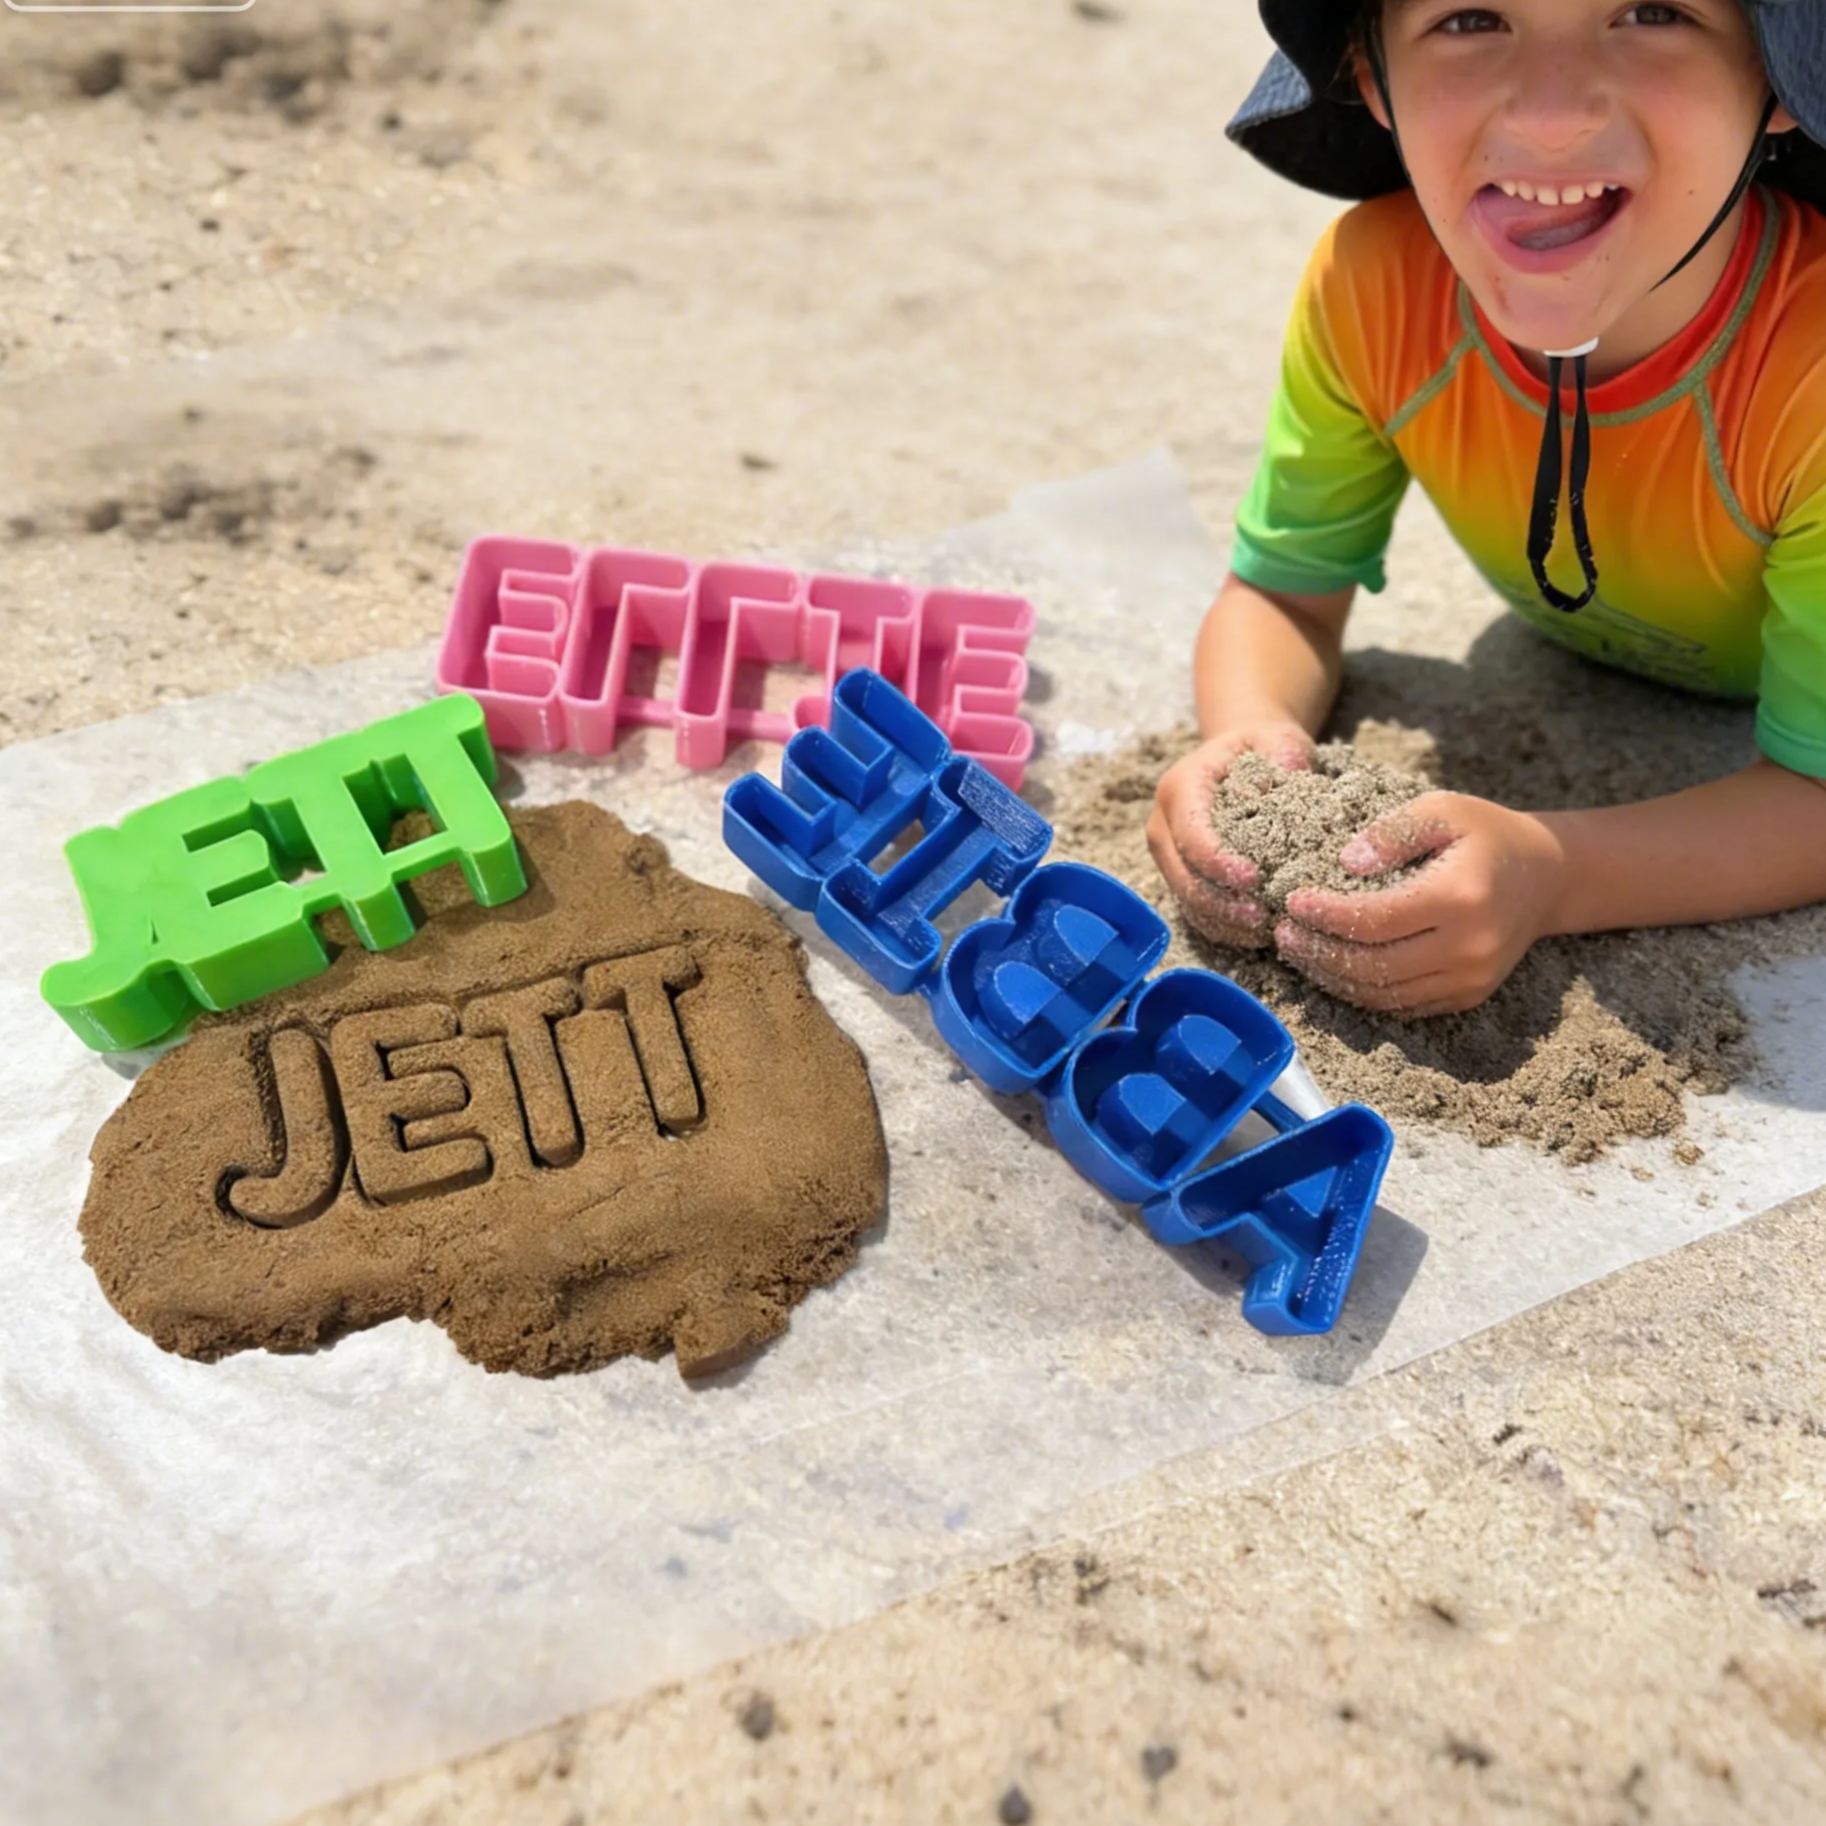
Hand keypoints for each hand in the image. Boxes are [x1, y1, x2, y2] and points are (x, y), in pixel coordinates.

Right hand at [1147, 722, 1316, 947]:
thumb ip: (1284, 751)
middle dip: (1220, 903)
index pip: (1191, 832)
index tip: (1255, 879)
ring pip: (1185, 899)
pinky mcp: (1179, 874)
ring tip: (1265, 932)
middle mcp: (1163, 823)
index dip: (1217, 860)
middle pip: (1182, 875)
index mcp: (1181, 787)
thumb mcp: (1276, 738)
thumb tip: (1291, 773)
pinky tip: (1255, 935)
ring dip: (1222, 922)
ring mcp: (1168, 853)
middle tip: (1264, 918)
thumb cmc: (1261, 749)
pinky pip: (1193, 910)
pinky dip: (1222, 927)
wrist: (1237, 760)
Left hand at [1271, 791, 1565, 1014]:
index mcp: (1461, 899)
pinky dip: (1362, 992)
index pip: (1375, 920)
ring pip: (1384, 994)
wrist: (1548, 875)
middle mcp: (1470, 947)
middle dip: (1319, 953)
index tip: (1292, 902)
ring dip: (1334, 977)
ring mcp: (1471, 978)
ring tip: (1300, 952)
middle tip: (1283, 934)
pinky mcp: (1468, 995)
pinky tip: (1334, 968)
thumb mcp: (1442, 810)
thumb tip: (1346, 863)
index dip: (1327, 915)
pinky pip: (1403, 1005)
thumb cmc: (1486, 834)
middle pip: (1374, 966)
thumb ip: (1392, 832)